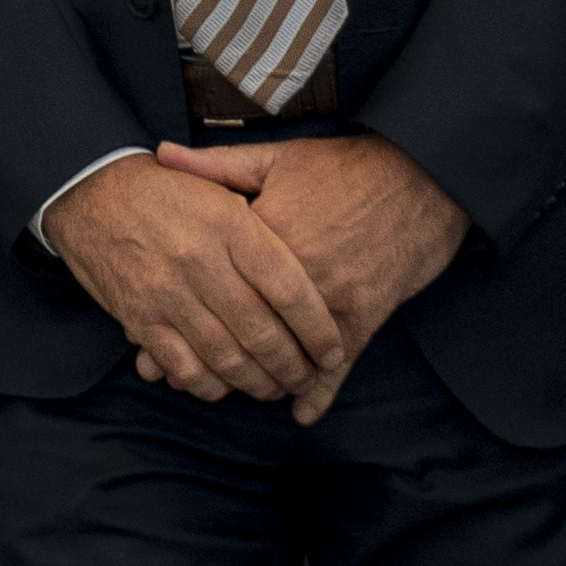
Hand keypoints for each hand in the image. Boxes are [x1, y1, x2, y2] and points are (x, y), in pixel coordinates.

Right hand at [47, 154, 343, 405]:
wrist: (89, 191)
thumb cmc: (165, 192)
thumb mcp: (219, 188)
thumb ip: (264, 226)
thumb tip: (314, 276)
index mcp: (228, 223)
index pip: (290, 289)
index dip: (319, 329)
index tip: (334, 349)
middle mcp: (200, 259)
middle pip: (263, 331)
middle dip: (293, 366)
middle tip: (306, 377)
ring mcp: (167, 292)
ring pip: (227, 358)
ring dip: (258, 383)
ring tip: (274, 387)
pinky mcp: (139, 317)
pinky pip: (184, 367)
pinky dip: (210, 386)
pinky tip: (225, 385)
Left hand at [154, 135, 468, 421]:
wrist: (420, 179)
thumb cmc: (343, 167)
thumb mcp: (274, 158)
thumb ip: (214, 165)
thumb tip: (159, 153)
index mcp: (265, 235)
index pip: (210, 280)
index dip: (178, 305)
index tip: (146, 326)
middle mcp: (295, 277)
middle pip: (242, 327)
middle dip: (206, 353)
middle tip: (171, 374)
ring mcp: (331, 302)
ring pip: (286, 354)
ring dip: (258, 377)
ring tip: (227, 389)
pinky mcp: (364, 318)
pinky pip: (338, 364)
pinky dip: (320, 391)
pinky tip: (301, 412)